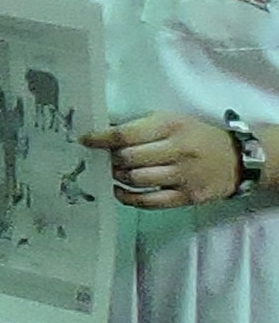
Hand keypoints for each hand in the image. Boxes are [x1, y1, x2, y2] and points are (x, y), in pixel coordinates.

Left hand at [88, 112, 240, 209]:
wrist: (236, 159)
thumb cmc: (195, 137)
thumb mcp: (172, 121)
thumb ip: (141, 127)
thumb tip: (103, 133)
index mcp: (171, 126)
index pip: (127, 134)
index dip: (101, 138)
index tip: (86, 140)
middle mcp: (177, 150)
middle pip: (128, 158)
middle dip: (111, 159)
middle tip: (108, 159)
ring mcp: (183, 175)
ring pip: (136, 179)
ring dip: (119, 177)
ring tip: (117, 173)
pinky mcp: (187, 196)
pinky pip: (149, 201)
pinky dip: (128, 197)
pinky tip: (120, 191)